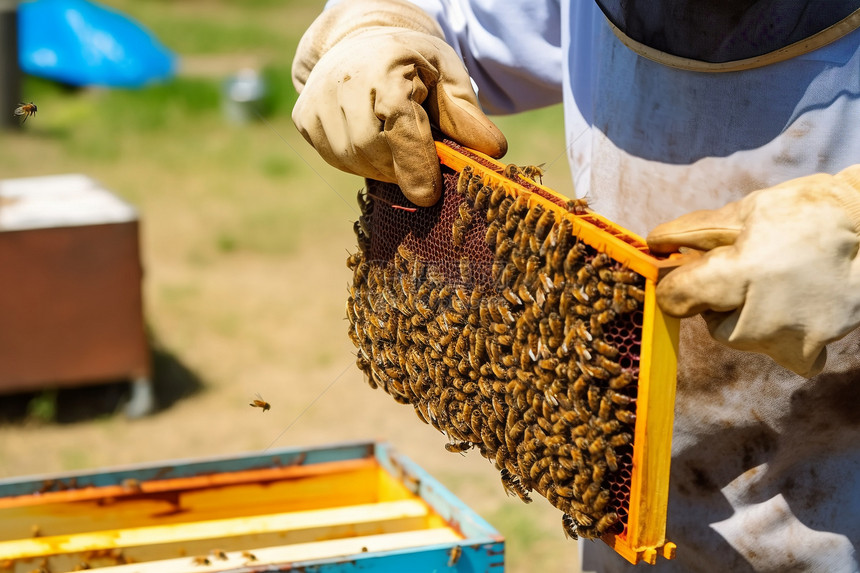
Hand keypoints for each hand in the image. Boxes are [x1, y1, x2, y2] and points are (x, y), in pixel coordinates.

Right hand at [291, 0, 506, 206]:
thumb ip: (467, 117)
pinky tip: (370, 136)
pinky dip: (360, 159)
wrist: (359, 41)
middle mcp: (345, 84)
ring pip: (354, 161)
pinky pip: (337, 159)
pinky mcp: (304, 120)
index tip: (429, 195)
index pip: (400, 129)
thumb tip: (493, 151)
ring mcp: (318, 102)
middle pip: (375, 152)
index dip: (416, 166)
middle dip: (402, 166)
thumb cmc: (412, 62)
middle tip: (419, 157)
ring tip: (394, 141)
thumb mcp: (448, 77)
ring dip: (382, 165)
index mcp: (387, 69)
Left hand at [647, 166, 859, 376]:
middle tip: (750, 269)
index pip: (676, 298)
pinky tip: (797, 303)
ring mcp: (787, 341)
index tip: (687, 271)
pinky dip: (778, 333)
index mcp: (740, 274)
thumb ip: (693, 232)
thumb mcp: (748, 210)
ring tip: (780, 281)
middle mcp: (761, 317)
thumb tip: (653, 243)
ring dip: (747, 315)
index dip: (676, 282)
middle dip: (719, 299)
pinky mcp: (808, 353)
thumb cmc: (810, 215)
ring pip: (739, 337)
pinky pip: (775, 351)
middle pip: (710, 323)